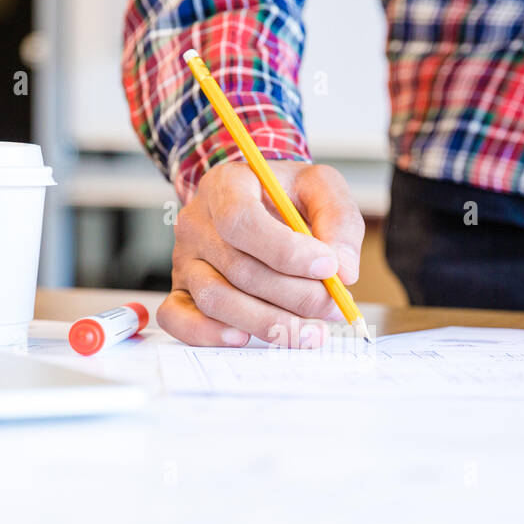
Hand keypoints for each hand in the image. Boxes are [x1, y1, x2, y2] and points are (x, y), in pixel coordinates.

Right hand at [158, 161, 363, 346]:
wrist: (258, 203)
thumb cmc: (287, 196)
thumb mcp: (321, 188)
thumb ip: (339, 220)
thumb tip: (344, 272)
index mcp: (226, 186)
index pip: (242, 221)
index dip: (286, 251)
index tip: (328, 267)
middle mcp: (197, 222)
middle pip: (239, 269)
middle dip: (294, 295)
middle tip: (331, 305)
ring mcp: (185, 259)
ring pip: (216, 299)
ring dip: (268, 323)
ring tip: (309, 331)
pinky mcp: (182, 290)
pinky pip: (179, 319)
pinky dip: (209, 334)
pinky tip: (246, 337)